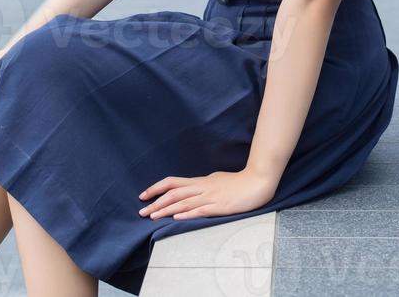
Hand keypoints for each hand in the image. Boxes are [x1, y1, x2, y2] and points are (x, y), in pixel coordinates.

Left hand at [137, 168, 277, 220]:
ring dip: (166, 209)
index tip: (144, 196)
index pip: (172, 182)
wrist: (257, 182)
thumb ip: (204, 185)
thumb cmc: (238, 182)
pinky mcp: (220, 206)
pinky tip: (177, 218)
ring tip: (152, 217)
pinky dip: (187, 213)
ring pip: (183, 202)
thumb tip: (193, 189)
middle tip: (142, 212)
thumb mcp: (216, 180)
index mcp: (200, 181)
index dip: (156, 188)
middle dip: (156, 202)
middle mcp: (202, 188)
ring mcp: (210, 197)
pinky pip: (200, 210)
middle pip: (174, 193)